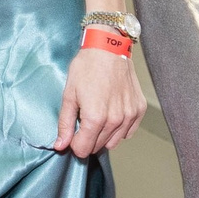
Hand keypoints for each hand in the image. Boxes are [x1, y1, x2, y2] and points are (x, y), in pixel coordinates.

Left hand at [53, 43, 144, 157]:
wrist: (108, 48)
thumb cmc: (87, 67)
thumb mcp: (69, 95)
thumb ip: (65, 124)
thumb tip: (60, 145)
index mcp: (95, 118)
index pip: (83, 149)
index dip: (74, 143)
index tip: (72, 132)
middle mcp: (115, 120)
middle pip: (98, 146)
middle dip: (87, 138)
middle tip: (83, 119)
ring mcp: (129, 115)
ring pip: (113, 142)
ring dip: (103, 135)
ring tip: (97, 115)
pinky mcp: (139, 109)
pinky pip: (128, 132)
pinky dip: (118, 128)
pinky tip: (110, 114)